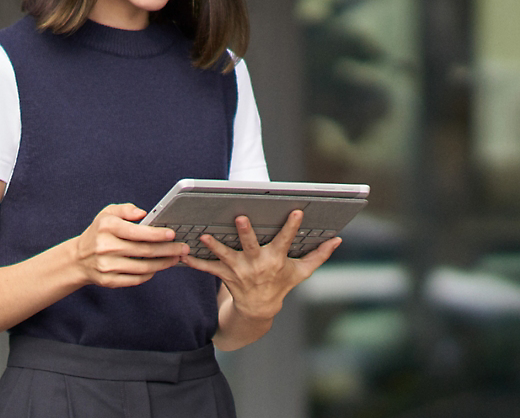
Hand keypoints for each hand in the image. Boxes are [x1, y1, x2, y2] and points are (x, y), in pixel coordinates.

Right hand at [74, 203, 189, 288]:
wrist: (78, 258)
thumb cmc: (99, 232)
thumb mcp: (107, 214)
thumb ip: (125, 209)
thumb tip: (144, 213)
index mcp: (107, 227)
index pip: (137, 231)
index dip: (157, 234)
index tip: (173, 234)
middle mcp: (106, 247)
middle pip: (144, 251)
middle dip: (168, 250)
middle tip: (183, 248)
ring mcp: (107, 266)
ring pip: (143, 267)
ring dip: (163, 264)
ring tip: (176, 258)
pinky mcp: (109, 281)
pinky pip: (136, 279)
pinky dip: (150, 274)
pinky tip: (159, 268)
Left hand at [180, 209, 341, 320]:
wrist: (259, 309)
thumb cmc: (281, 284)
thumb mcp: (301, 272)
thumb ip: (318, 255)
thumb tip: (338, 240)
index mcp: (276, 260)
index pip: (286, 240)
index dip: (291, 226)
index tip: (295, 211)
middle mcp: (257, 265)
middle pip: (250, 245)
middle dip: (245, 232)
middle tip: (239, 217)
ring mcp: (239, 271)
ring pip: (225, 256)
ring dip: (214, 246)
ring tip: (203, 235)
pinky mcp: (224, 275)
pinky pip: (207, 268)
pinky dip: (194, 261)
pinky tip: (181, 254)